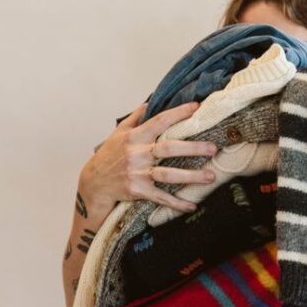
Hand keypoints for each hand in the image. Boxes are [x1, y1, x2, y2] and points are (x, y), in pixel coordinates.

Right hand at [79, 100, 217, 214]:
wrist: (93, 184)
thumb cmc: (108, 156)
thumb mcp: (118, 133)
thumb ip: (136, 117)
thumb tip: (150, 101)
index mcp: (135, 137)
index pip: (160, 121)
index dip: (178, 114)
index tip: (196, 107)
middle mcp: (137, 153)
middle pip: (169, 148)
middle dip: (193, 148)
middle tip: (213, 148)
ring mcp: (137, 173)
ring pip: (168, 174)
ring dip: (191, 176)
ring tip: (211, 176)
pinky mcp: (138, 191)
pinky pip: (161, 197)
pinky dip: (176, 203)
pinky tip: (192, 205)